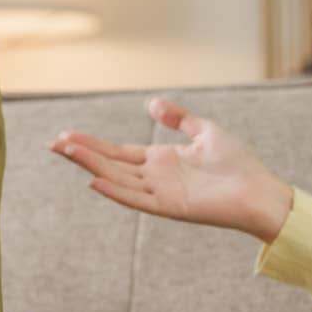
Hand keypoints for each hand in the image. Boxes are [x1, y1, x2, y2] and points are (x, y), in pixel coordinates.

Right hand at [51, 98, 294, 241]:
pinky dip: (116, 191)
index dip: (92, 145)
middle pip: (110, 164)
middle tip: (52, 143)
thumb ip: (177, 118)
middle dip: (81, 154)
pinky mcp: (170, 207)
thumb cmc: (237, 164)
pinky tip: (95, 181)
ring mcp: (160, 193)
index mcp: (161, 161)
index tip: (66, 136)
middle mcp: (155, 178)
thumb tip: (151, 104)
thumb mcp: (204, 131)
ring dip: (91, 166)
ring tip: (65, 152)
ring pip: (117, 179)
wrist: (259, 190)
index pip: (118, 153)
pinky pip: (137, 199)